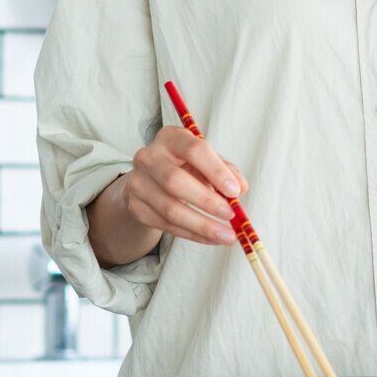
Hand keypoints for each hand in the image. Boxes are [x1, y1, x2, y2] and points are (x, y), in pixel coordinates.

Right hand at [96, 126, 247, 260]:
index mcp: (170, 138)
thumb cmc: (187, 166)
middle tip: (231, 215)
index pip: (194, 150)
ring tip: (227, 236)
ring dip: (202, 225)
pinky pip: (165, 225)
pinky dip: (192, 234)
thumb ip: (226, 170)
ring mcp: (137, 183)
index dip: (216, 171)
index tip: (235, 191)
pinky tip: (210, 238)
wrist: (151, 180)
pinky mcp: (135, 207)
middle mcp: (148, 157)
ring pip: (170, 209)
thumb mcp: (207, 161)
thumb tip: (240, 188)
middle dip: (206, 201)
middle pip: (175, 181)